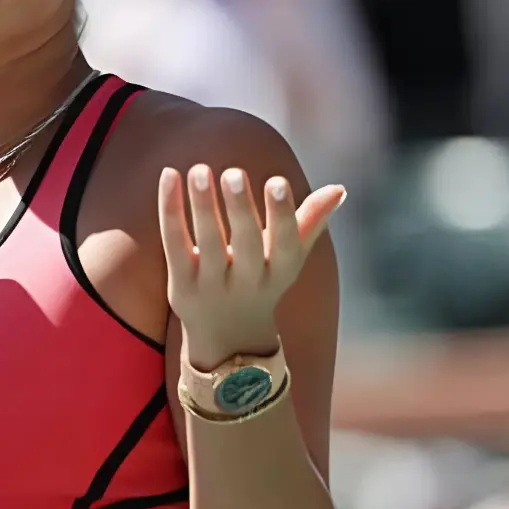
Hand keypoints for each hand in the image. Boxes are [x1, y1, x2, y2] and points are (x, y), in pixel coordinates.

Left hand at [158, 163, 344, 369]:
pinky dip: (170, 210)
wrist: (226, 338)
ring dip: (203, 206)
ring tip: (200, 170)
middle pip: (245, 244)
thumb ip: (310, 222)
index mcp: (279, 273)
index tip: (276, 181)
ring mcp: (212, 287)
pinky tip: (170, 175)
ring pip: (208, 244)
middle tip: (233, 172)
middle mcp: (247, 283)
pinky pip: (174, 245)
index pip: (285, 245)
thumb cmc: (261, 282)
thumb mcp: (288, 259)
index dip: (282, 215)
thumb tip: (339, 189)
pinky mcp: (180, 286)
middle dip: (240, 208)